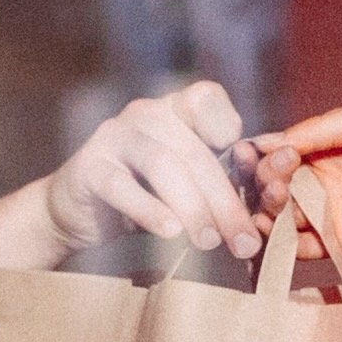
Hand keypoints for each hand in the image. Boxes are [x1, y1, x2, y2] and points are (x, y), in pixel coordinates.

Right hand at [40, 78, 256, 256]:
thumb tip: (264, 207)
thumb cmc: (143, 197)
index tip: (247, 171)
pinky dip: (149, 210)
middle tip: (242, 241)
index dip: (228, 128)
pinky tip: (170, 233)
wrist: (78, 212)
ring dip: (192, 207)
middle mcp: (145, 114)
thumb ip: (215, 183)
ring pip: (163, 164)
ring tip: (209, 242)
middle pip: (194, 151)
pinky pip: (122, 186)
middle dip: (222, 200)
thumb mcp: (183, 185)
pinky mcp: (88, 166)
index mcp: (173, 110)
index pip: (206, 99)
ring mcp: (114, 136)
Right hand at [249, 100, 341, 260]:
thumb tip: (270, 142)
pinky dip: (287, 247)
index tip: (252, 158)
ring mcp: (331, 212)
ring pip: (284, 217)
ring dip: (270, 214)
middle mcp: (323, 179)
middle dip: (265, 184)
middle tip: (275, 185)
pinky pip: (306, 248)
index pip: (278, 152)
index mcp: (325, 146)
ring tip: (274, 209)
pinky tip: (279, 240)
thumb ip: (318, 130)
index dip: (260, 156)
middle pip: (274, 185)